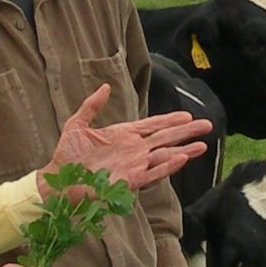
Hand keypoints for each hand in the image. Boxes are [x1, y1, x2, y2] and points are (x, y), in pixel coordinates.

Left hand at [40, 84, 208, 197]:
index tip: (188, 116)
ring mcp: (134, 165)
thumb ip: (92, 105)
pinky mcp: (130, 180)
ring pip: (164, 156)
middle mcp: (133, 150)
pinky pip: (152, 173)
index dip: (171, 120)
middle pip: (165, 138)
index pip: (153, 125)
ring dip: (184, 151)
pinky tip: (180, 158)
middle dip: (187, 132)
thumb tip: (105, 86)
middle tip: (207, 125)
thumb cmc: (67, 155)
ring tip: (203, 146)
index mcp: (124, 135)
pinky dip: (167, 167)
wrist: (58, 179)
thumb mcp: (77, 123)